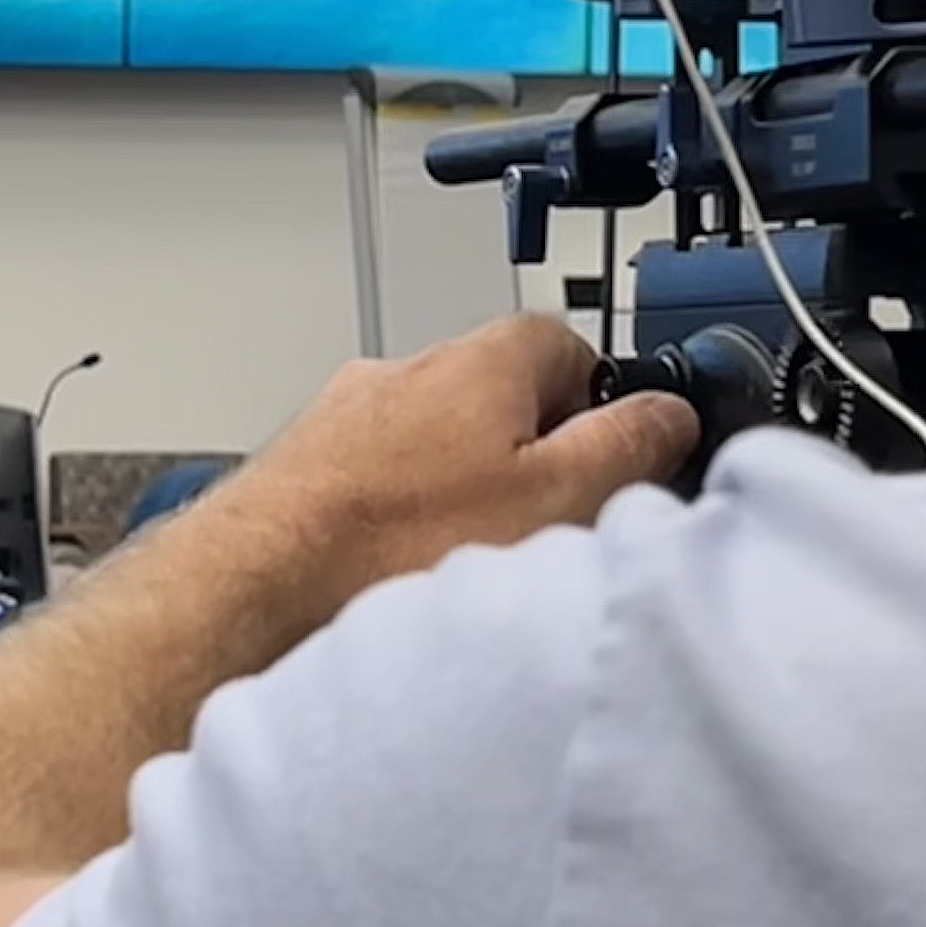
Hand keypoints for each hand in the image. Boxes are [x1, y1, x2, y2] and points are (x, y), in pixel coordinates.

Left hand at [185, 314, 697, 635]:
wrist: (255, 582)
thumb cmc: (392, 543)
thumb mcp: (556, 500)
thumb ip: (628, 447)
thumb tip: (670, 415)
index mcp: (482, 359)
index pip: (572, 344)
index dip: (605, 401)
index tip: (619, 450)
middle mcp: (408, 372)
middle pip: (502, 396)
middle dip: (532, 455)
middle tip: (547, 520)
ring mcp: (349, 420)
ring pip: (437, 446)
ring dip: (461, 492)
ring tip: (470, 560)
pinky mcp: (308, 472)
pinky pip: (379, 487)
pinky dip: (401, 523)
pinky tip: (405, 576)